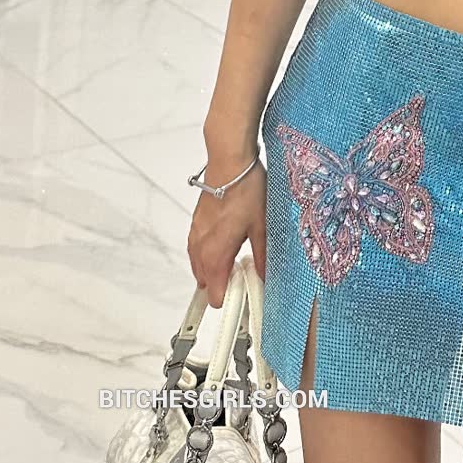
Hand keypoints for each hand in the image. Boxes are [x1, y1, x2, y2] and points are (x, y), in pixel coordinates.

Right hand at [187, 155, 267, 302]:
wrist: (229, 162)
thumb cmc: (244, 189)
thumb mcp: (261, 226)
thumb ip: (263, 255)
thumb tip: (266, 275)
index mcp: (216, 254)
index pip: (215, 294)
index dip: (230, 300)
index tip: (245, 299)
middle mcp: (201, 248)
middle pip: (205, 283)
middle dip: (223, 286)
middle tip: (244, 282)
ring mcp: (196, 235)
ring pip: (199, 266)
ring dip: (214, 271)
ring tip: (236, 264)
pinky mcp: (196, 223)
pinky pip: (197, 250)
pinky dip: (208, 255)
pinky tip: (225, 246)